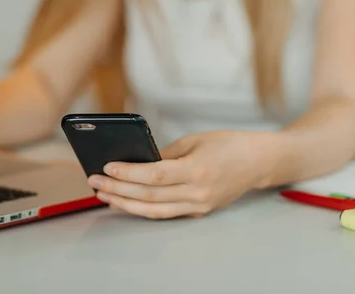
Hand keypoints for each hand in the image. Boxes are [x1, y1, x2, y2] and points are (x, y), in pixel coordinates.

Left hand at [87, 130, 276, 218]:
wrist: (259, 162)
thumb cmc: (230, 145)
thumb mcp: (196, 140)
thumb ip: (166, 154)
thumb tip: (139, 162)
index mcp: (197, 170)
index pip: (154, 175)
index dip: (128, 173)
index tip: (107, 168)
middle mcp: (197, 192)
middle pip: (149, 196)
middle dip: (119, 190)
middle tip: (96, 183)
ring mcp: (198, 205)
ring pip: (155, 210)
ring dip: (126, 204)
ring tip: (105, 195)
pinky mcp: (199, 211)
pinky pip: (166, 213)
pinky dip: (144, 208)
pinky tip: (128, 201)